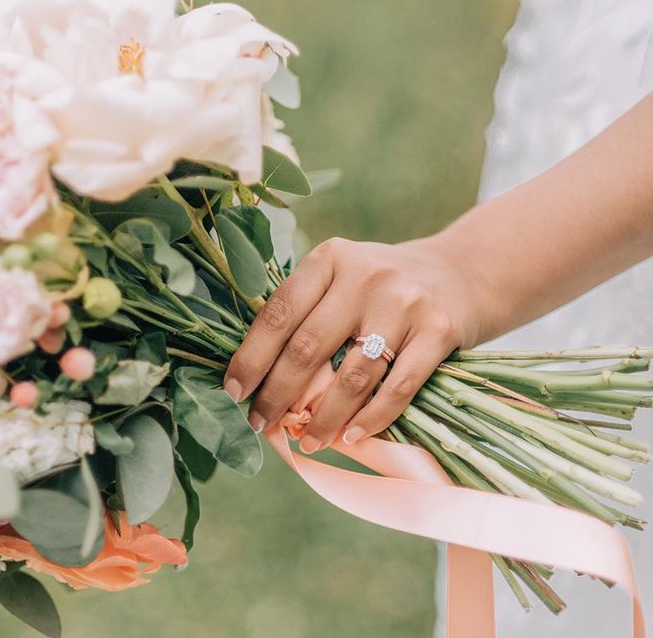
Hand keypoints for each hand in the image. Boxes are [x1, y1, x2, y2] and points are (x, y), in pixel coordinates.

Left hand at [224, 236, 487, 451]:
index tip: (235, 392)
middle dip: (278, 394)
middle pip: (308, 346)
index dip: (251, 357)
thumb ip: (307, 313)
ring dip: (324, 417)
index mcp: (330, 259)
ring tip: (307, 439)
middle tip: (261, 424)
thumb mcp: (342, 278)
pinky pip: (398, 388)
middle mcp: (365, 275)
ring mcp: (404, 303)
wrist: (461, 273)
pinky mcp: (439, 331)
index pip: (279, 313)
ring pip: (352, 375)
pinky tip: (351, 436)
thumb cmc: (383, 286)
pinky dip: (371, 419)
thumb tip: (259, 378)